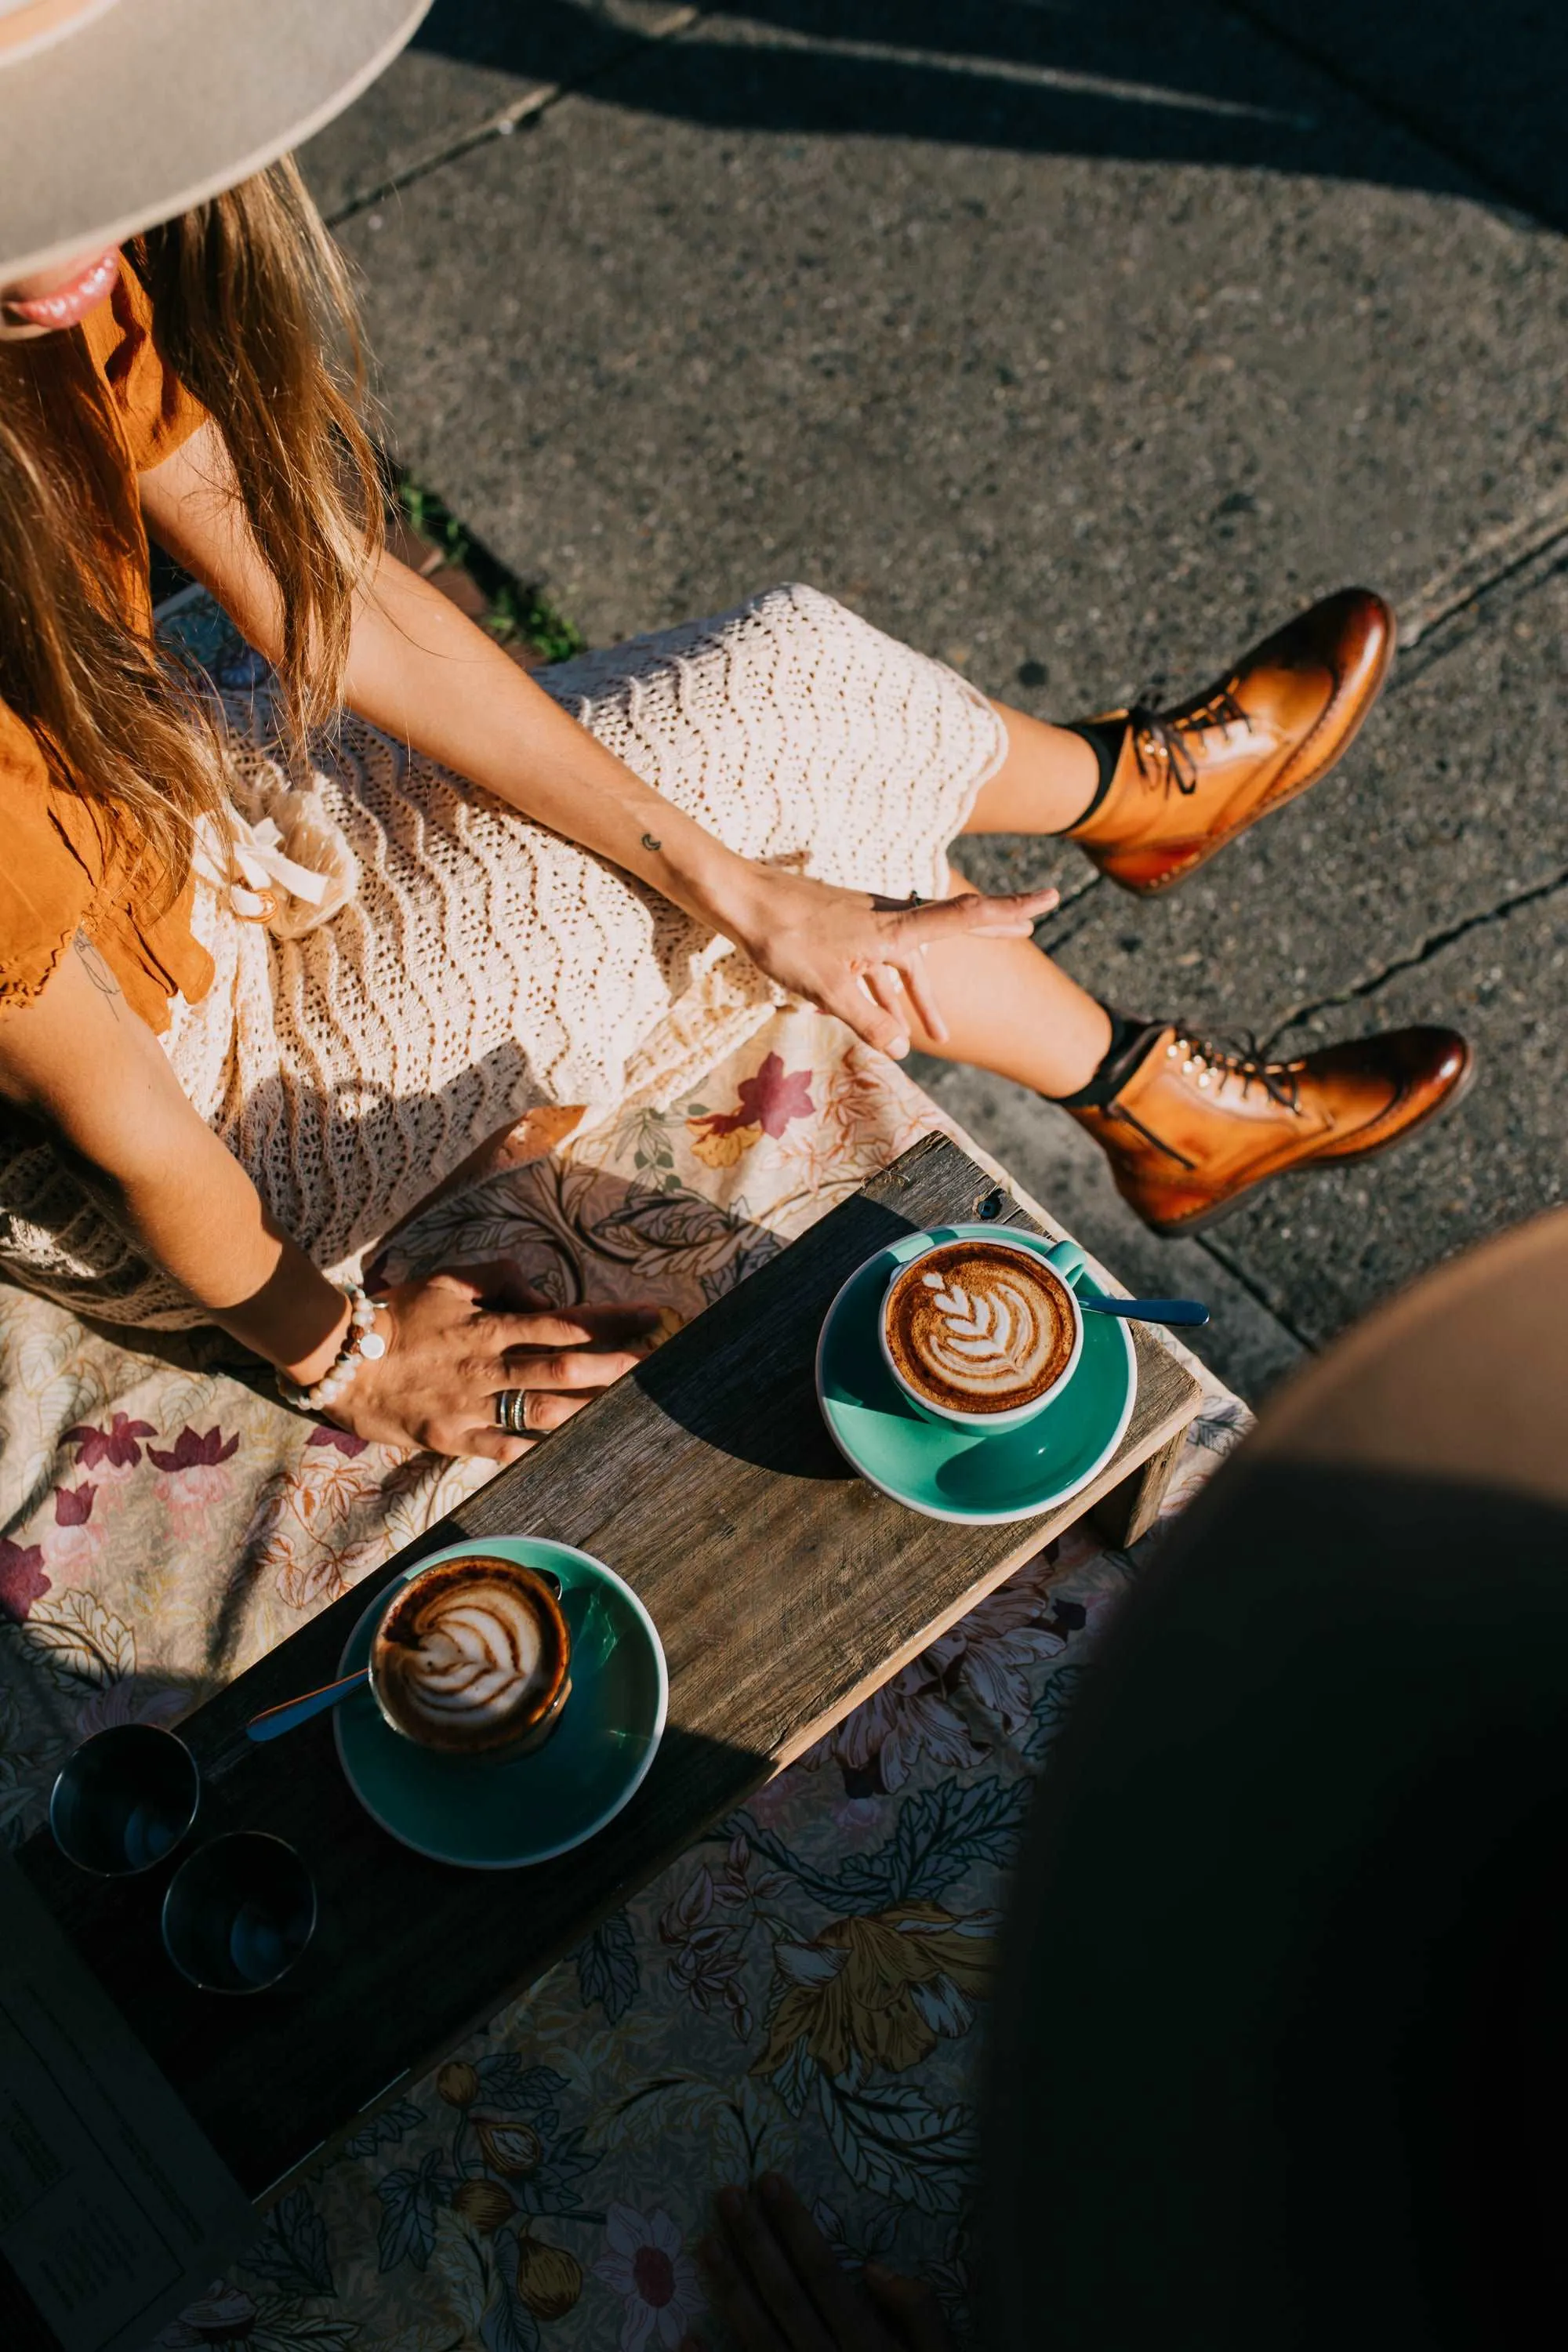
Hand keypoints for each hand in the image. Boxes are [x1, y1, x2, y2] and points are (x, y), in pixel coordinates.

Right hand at [330, 1261, 659, 1459]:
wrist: (338, 1358)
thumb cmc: (396, 1315)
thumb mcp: (447, 1279)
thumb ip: (500, 1278)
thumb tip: (546, 1296)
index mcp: (491, 1326)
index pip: (565, 1321)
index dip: (613, 1319)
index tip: (652, 1315)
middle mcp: (489, 1368)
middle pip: (566, 1369)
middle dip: (617, 1367)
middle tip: (658, 1364)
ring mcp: (473, 1408)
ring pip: (544, 1412)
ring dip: (590, 1410)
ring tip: (628, 1407)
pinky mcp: (452, 1439)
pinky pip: (503, 1448)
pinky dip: (536, 1449)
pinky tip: (571, 1450)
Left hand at [681, 2175, 952, 2351]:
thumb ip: (921, 2314)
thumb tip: (873, 2267)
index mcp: (868, 2348)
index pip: (824, 2274)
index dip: (796, 2227)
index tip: (770, 2180)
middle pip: (785, 2297)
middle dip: (755, 2242)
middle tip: (726, 2194)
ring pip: (758, 2339)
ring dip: (729, 2289)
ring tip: (704, 2242)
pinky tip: (686, 2339)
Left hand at [720, 868, 1058, 1059]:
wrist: (744, 904)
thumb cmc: (787, 940)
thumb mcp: (829, 989)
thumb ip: (867, 1020)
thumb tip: (902, 1049)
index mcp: (894, 929)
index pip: (964, 917)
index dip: (1009, 910)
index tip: (1051, 897)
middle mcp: (889, 920)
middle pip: (950, 928)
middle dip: (990, 931)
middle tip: (1033, 922)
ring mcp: (867, 925)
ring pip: (907, 961)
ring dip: (921, 996)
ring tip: (937, 1033)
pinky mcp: (845, 933)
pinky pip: (877, 965)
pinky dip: (884, 992)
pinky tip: (878, 1021)